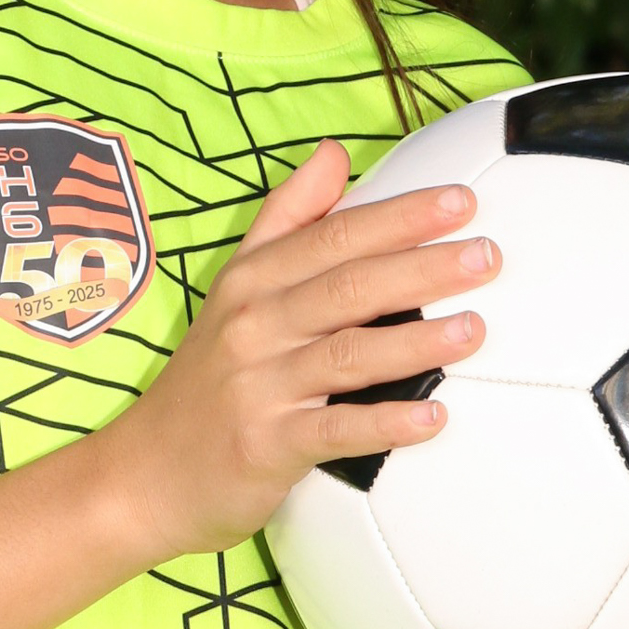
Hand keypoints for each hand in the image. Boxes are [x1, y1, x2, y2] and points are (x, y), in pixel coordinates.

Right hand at [99, 138, 498, 561]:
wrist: (143, 475)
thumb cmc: (205, 381)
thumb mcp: (234, 287)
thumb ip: (287, 218)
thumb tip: (333, 154)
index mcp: (253, 281)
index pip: (333, 236)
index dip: (398, 216)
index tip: (459, 202)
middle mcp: (254, 326)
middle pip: (347, 286)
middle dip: (421, 266)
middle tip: (485, 255)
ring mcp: (259, 387)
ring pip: (347, 354)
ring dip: (416, 342)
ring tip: (474, 329)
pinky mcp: (267, 446)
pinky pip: (335, 431)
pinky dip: (386, 423)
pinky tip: (434, 416)